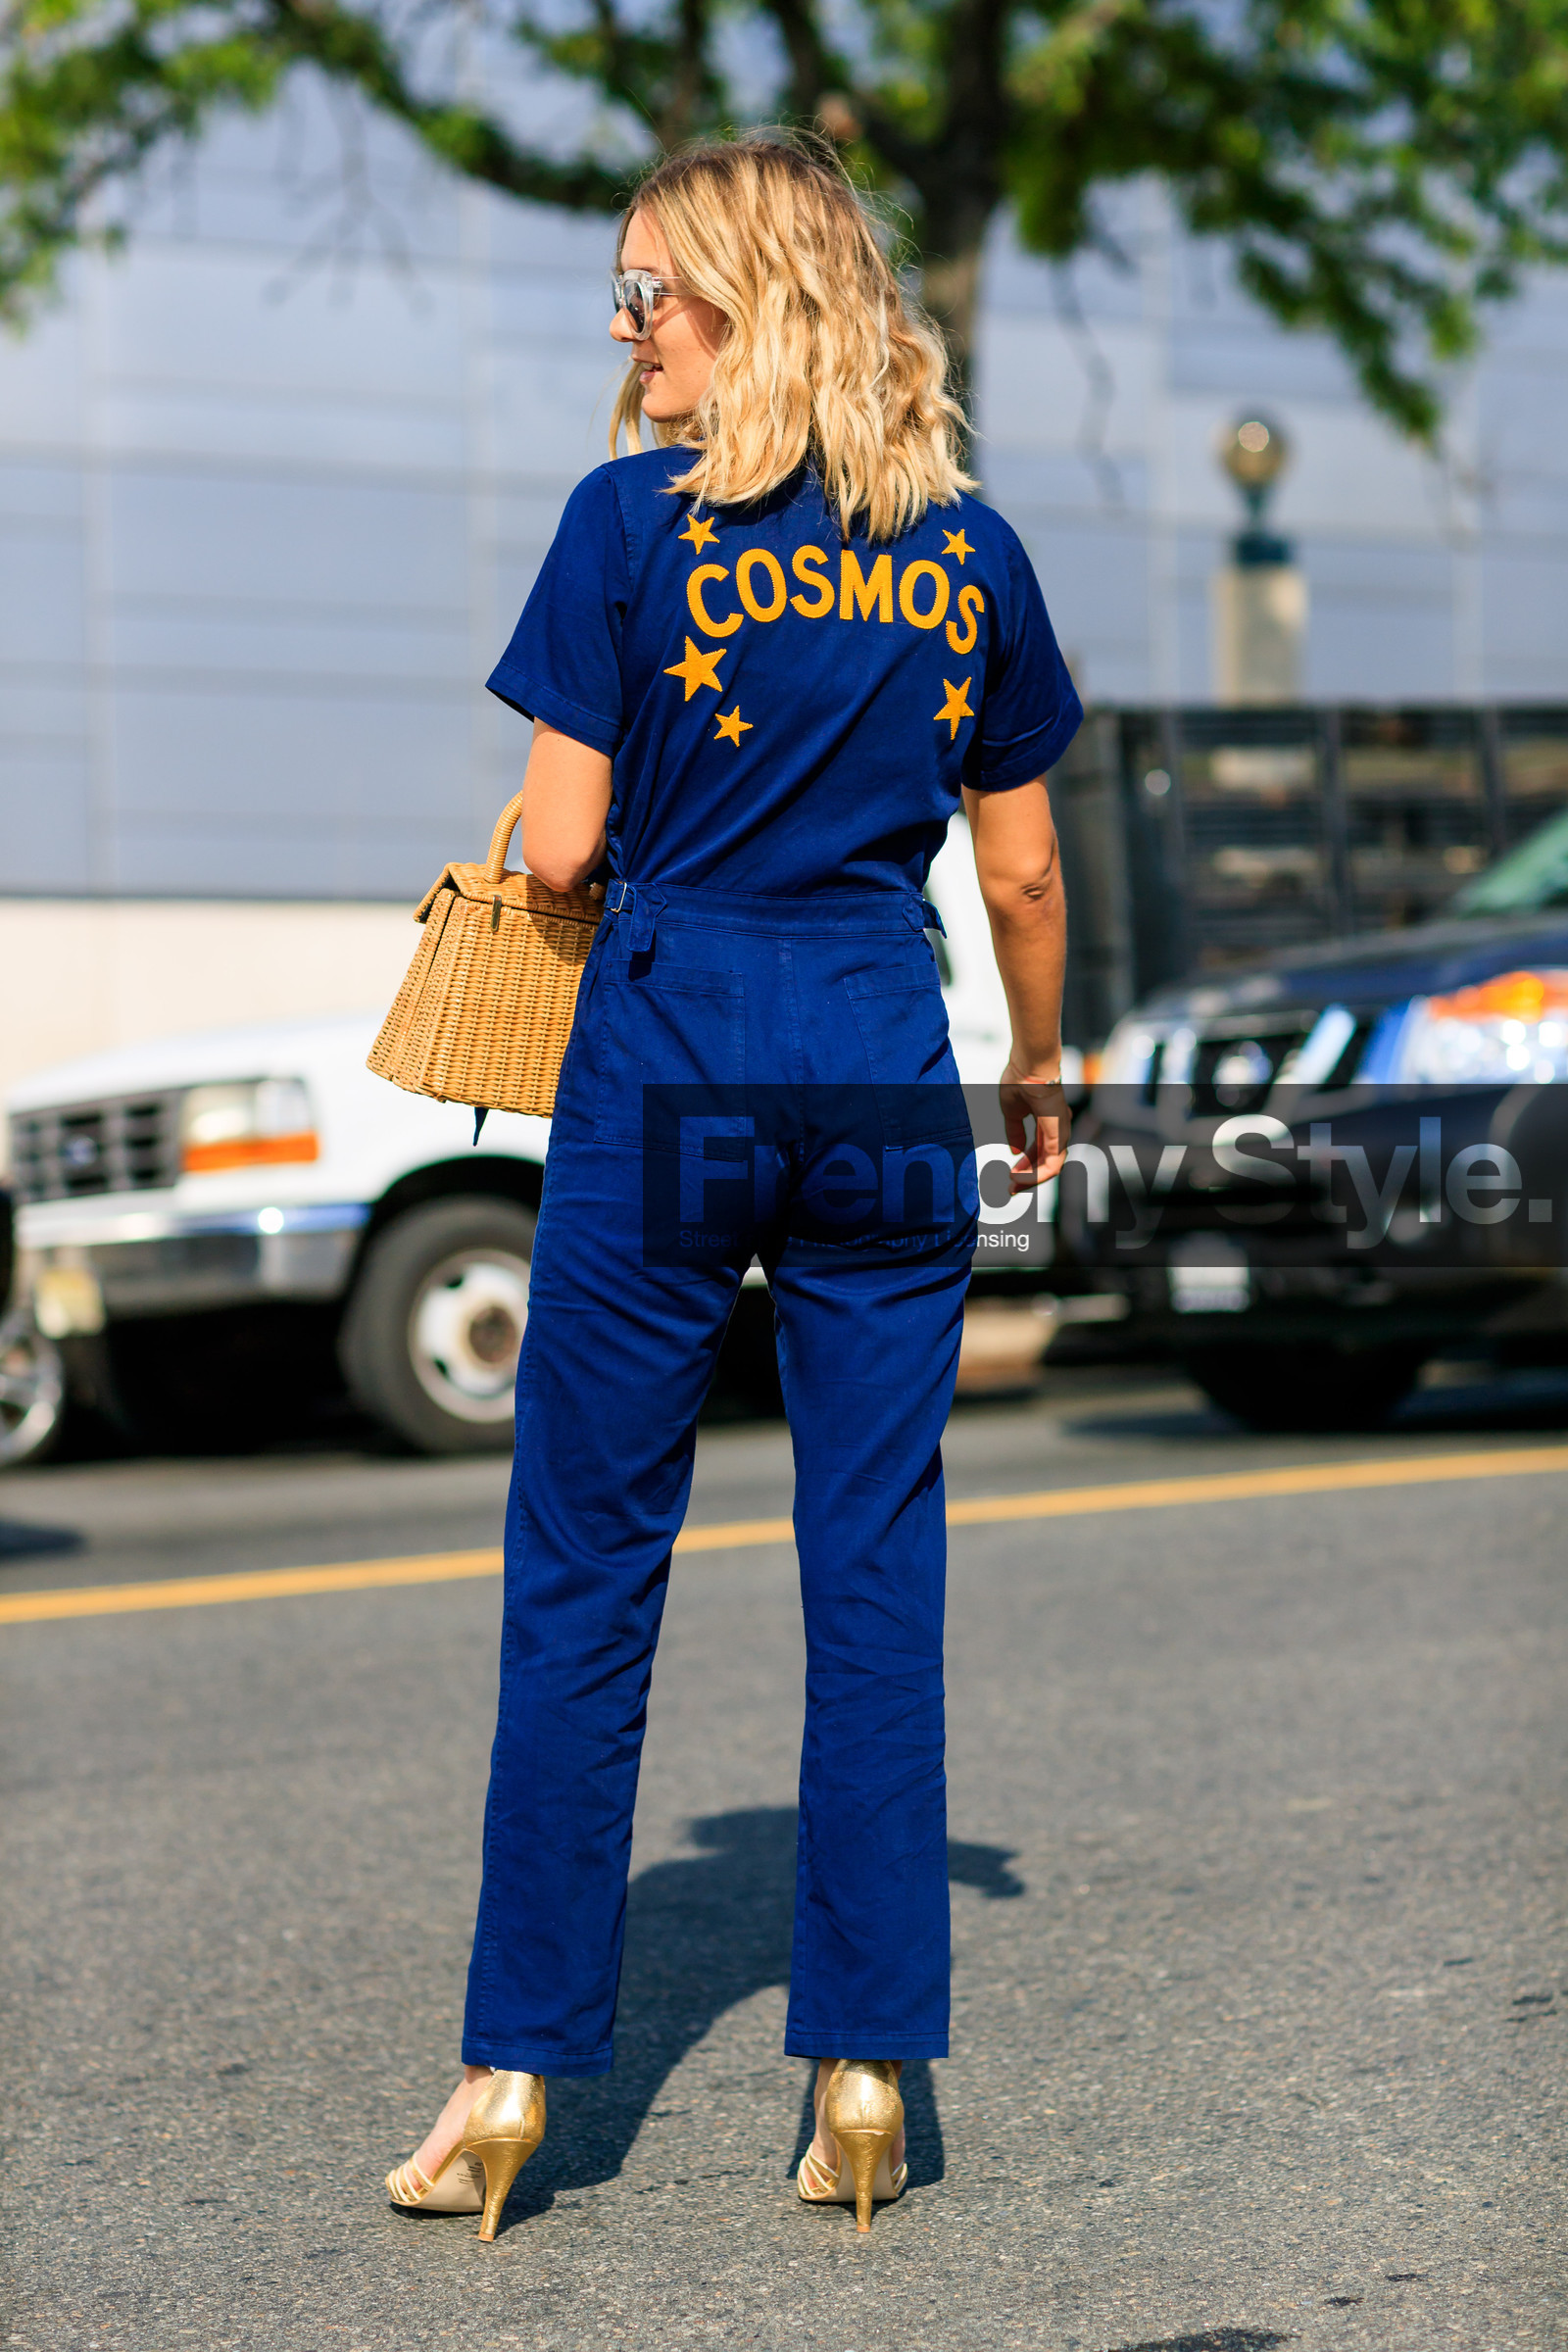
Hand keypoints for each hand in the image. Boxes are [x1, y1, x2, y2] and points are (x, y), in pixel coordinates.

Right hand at [999, 1064, 1071, 1190]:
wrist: (1029, 1067)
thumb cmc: (1021, 1080)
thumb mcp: (1012, 1112)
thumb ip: (1015, 1132)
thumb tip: (1015, 1151)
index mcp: (1048, 1121)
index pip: (1039, 1150)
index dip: (1025, 1165)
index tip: (1010, 1175)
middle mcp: (1058, 1128)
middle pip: (1046, 1161)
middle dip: (1028, 1176)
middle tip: (1011, 1188)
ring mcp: (1060, 1132)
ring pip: (1051, 1166)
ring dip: (1032, 1179)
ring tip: (1013, 1186)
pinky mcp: (1059, 1135)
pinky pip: (1051, 1163)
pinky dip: (1036, 1174)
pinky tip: (1019, 1178)